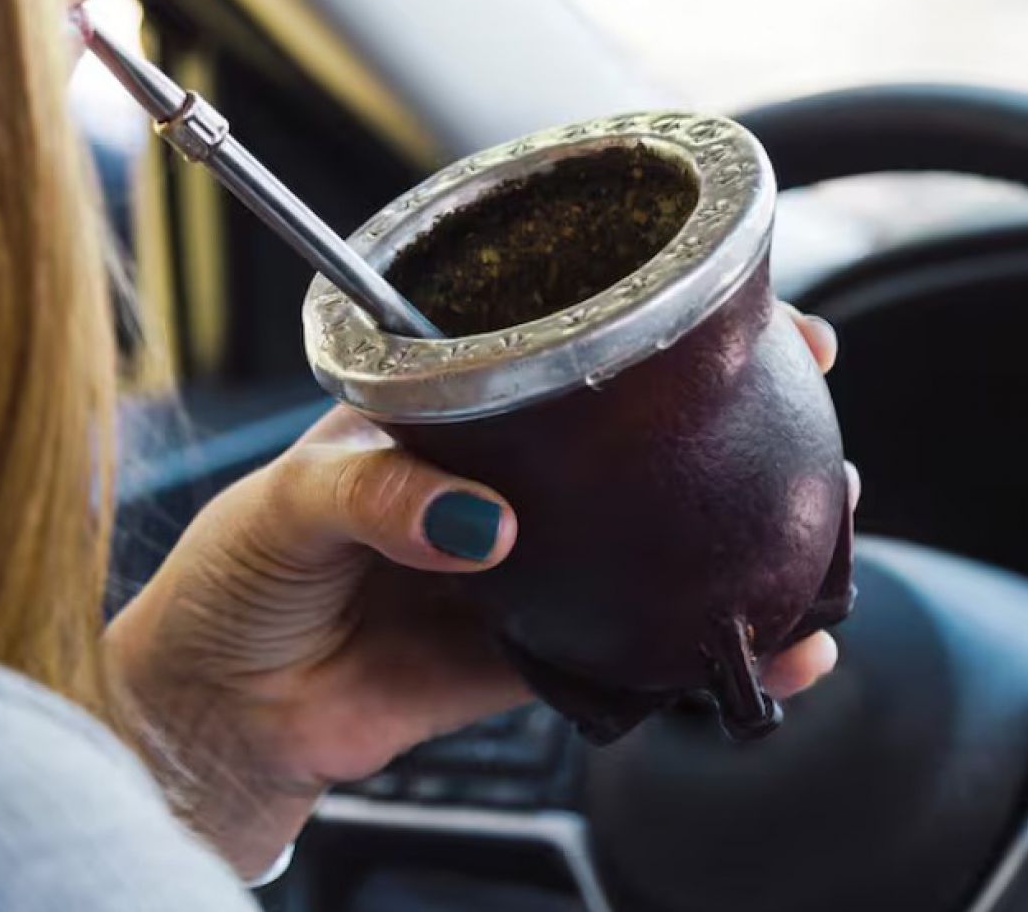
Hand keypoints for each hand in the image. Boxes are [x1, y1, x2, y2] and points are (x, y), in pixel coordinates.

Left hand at [106, 306, 854, 875]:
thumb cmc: (233, 577)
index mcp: (449, 412)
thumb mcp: (287, 501)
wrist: (216, 709)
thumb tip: (478, 520)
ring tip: (810, 529)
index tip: (740, 318)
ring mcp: (527, 568)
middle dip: (732, 423)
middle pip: (634, 441)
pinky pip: (631, 650)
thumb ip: (375, 494)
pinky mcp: (534, 658)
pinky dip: (697, 652)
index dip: (650, 328)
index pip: (564, 349)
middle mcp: (502, 480)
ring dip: (736, 538)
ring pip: (652, 543)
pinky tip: (760, 648)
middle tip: (808, 410)